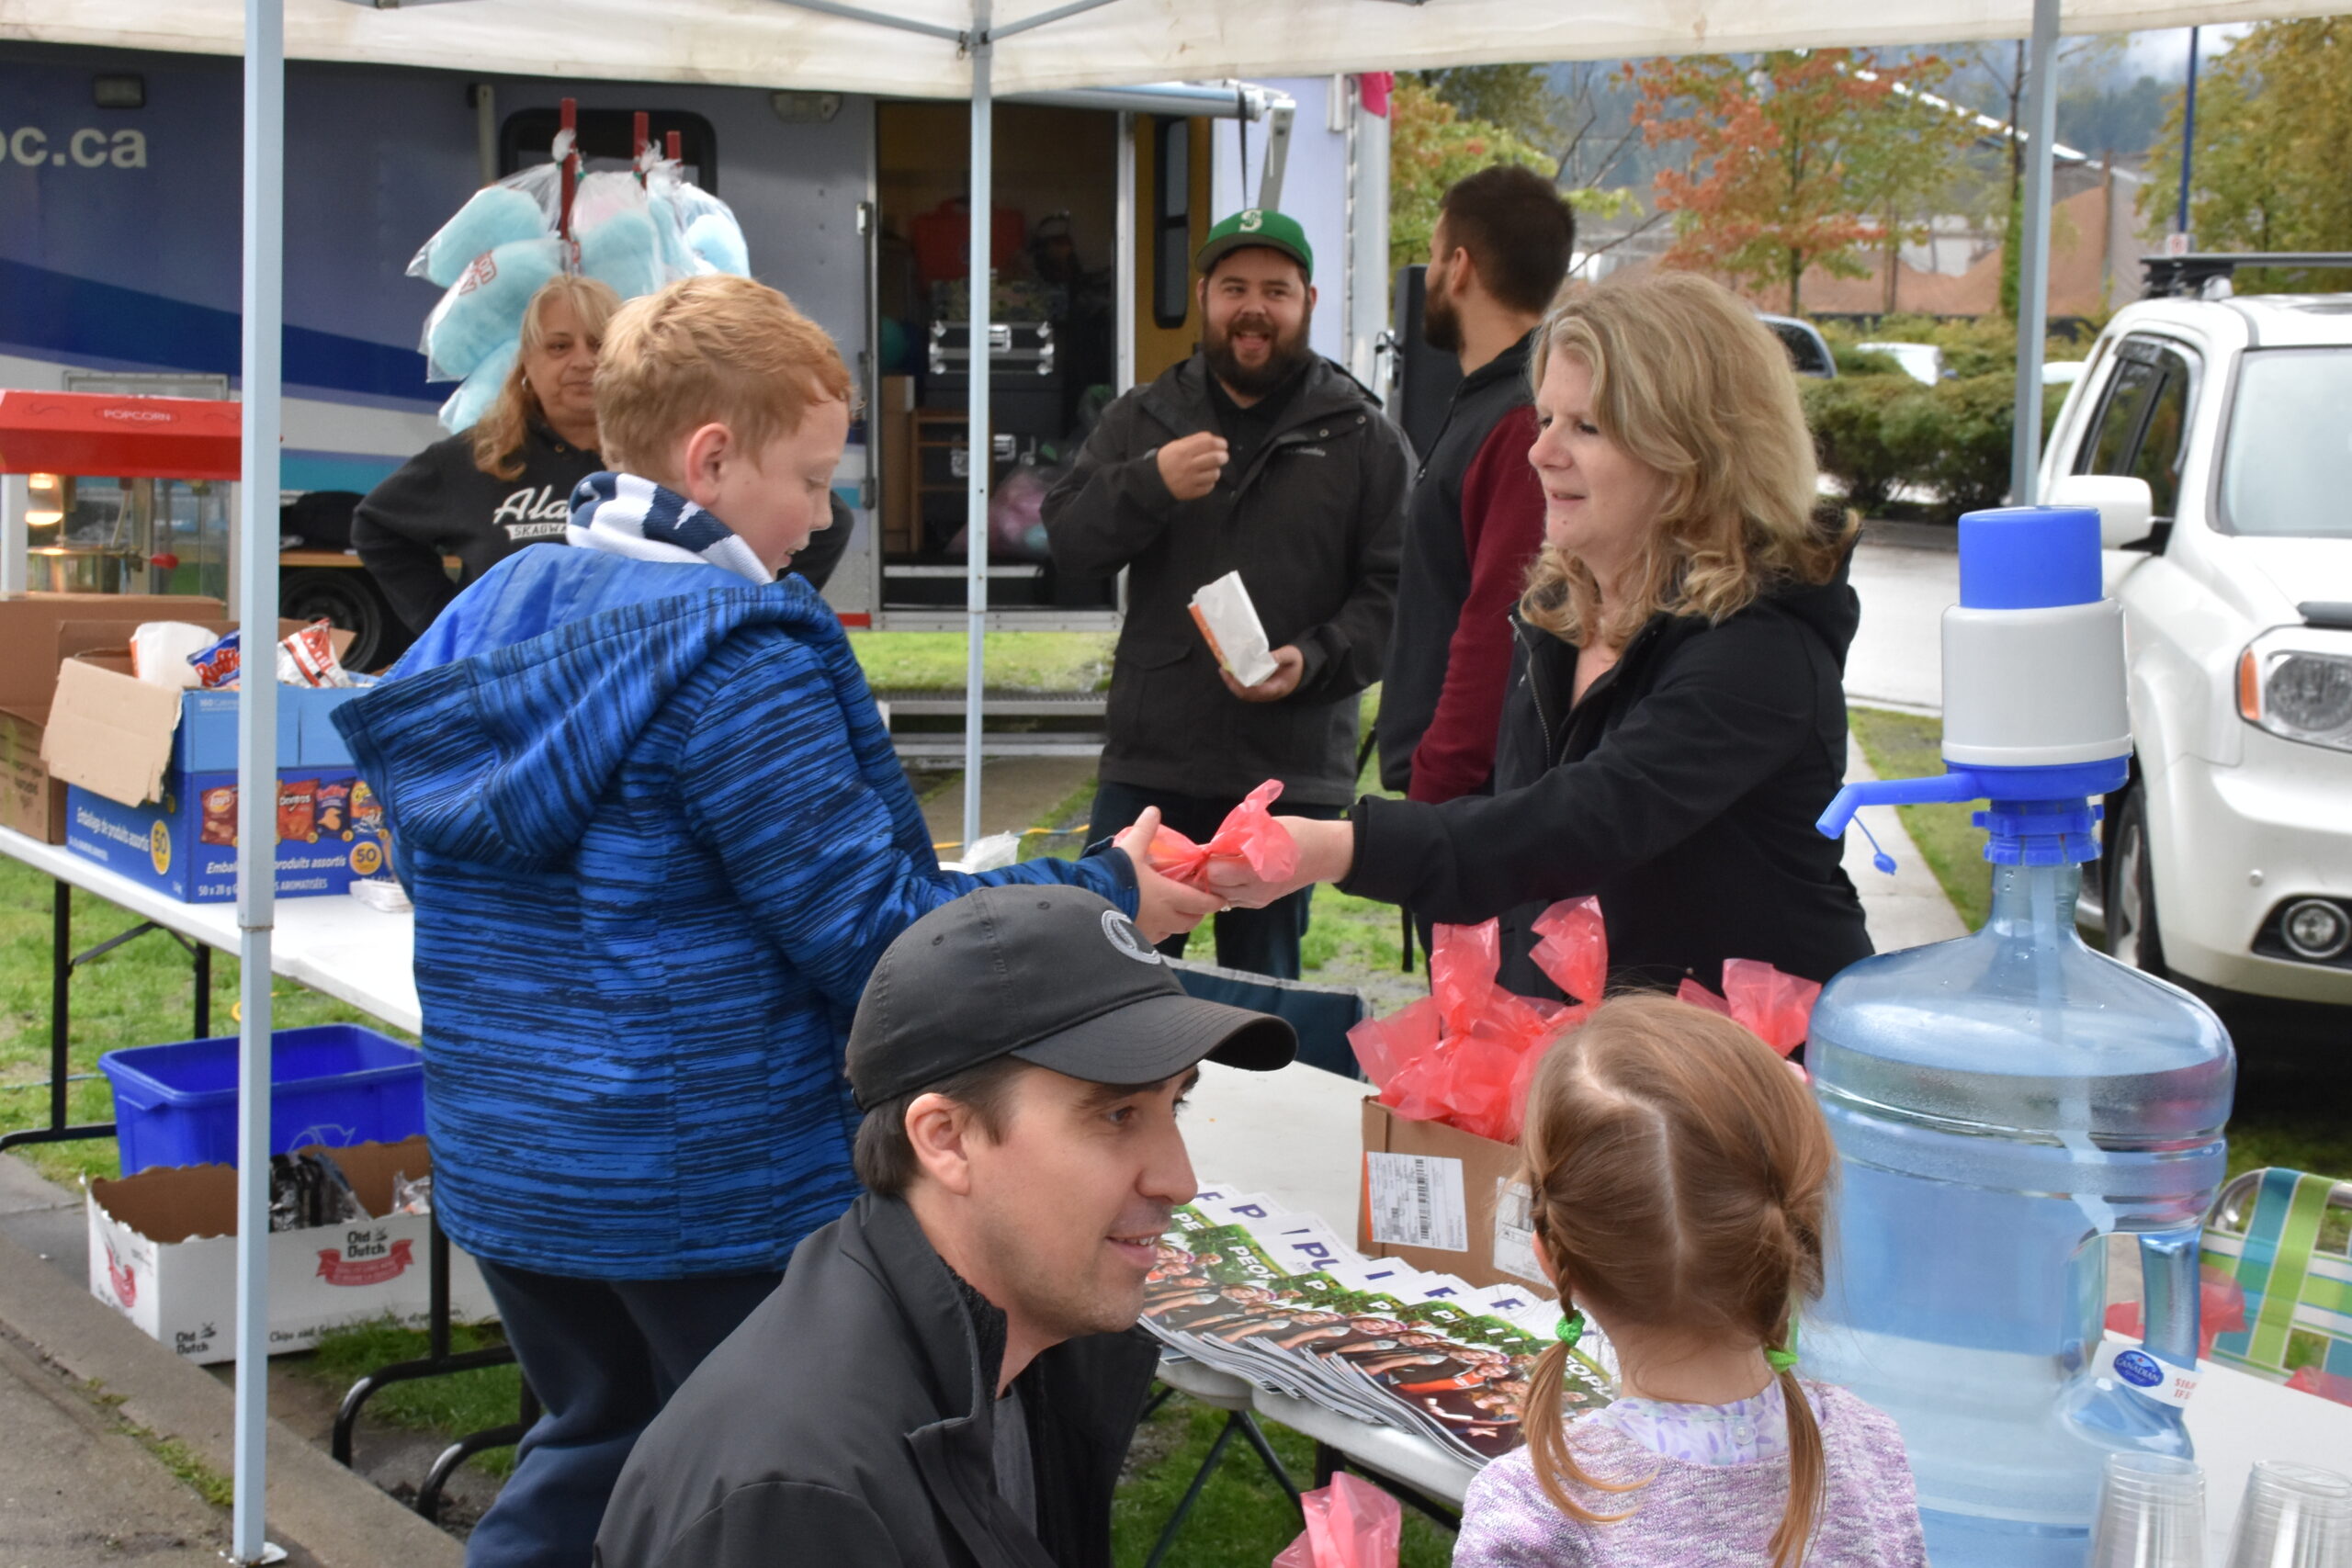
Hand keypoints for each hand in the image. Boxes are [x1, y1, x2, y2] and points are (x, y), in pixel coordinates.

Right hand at [1112, 807, 1224, 941]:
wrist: (1087, 904)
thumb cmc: (1113, 876)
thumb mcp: (1130, 849)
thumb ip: (1144, 831)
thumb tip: (1153, 811)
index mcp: (1168, 896)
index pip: (1201, 903)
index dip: (1213, 902)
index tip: (1220, 899)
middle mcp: (1163, 919)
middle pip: (1190, 922)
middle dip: (1197, 913)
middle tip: (1198, 904)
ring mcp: (1149, 932)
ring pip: (1173, 931)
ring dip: (1178, 923)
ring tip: (1174, 912)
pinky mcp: (1134, 940)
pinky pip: (1155, 937)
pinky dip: (1159, 930)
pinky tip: (1151, 921)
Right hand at [1155, 432, 1228, 501]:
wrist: (1154, 480)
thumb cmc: (1168, 460)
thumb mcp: (1176, 445)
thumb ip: (1194, 440)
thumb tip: (1213, 439)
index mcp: (1183, 451)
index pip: (1209, 443)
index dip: (1220, 443)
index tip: (1223, 444)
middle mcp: (1188, 465)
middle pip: (1215, 458)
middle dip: (1223, 456)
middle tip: (1223, 456)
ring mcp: (1190, 480)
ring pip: (1215, 474)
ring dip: (1216, 470)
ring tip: (1210, 468)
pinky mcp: (1191, 492)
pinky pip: (1209, 487)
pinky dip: (1209, 482)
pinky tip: (1204, 479)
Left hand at [1203, 817, 1355, 907]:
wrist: (1323, 854)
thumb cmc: (1294, 833)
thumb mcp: (1264, 828)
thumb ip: (1234, 839)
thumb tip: (1204, 848)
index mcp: (1257, 867)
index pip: (1213, 870)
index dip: (1205, 857)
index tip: (1207, 846)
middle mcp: (1256, 889)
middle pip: (1213, 885)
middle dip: (1206, 870)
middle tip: (1208, 854)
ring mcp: (1257, 899)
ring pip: (1219, 894)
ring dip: (1215, 879)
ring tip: (1219, 862)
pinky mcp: (1259, 903)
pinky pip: (1231, 898)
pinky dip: (1225, 886)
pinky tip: (1232, 871)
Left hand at [1220, 645, 1303, 702]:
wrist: (1302, 669)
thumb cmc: (1297, 663)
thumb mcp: (1292, 656)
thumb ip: (1280, 656)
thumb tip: (1266, 657)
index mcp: (1277, 688)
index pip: (1257, 691)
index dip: (1243, 685)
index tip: (1234, 674)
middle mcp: (1268, 694)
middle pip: (1247, 695)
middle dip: (1233, 684)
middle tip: (1224, 670)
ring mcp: (1264, 693)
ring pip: (1244, 693)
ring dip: (1233, 683)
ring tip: (1224, 670)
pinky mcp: (1260, 689)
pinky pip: (1246, 689)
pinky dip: (1237, 681)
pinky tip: (1231, 671)